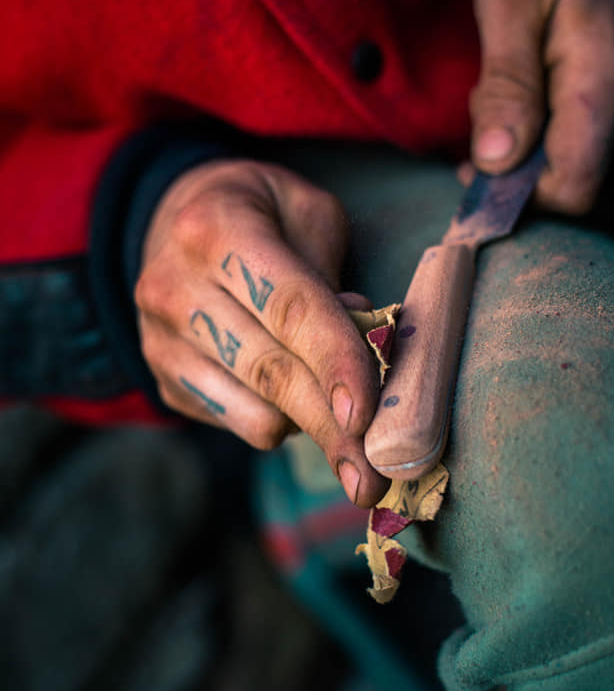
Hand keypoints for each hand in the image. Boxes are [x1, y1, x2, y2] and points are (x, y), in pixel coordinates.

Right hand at [135, 158, 386, 507]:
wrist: (176, 218)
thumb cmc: (262, 214)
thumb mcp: (308, 213)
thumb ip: (332, 277)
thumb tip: (363, 349)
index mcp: (216, 229)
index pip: (288, 306)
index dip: (335, 362)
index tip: (368, 416)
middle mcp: (174, 287)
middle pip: (270, 371)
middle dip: (332, 427)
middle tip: (377, 477)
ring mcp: (159, 339)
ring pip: (253, 413)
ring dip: (311, 423)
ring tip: (340, 404)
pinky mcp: (163, 378)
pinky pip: (236, 423)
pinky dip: (277, 419)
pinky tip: (290, 388)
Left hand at [470, 0, 613, 213]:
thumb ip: (506, 83)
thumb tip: (497, 162)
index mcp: (606, 80)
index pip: (574, 185)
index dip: (520, 196)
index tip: (476, 171)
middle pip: (578, 178)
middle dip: (523, 161)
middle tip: (492, 103)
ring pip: (587, 163)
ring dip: (540, 142)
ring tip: (521, 83)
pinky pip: (599, 144)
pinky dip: (559, 130)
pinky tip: (543, 91)